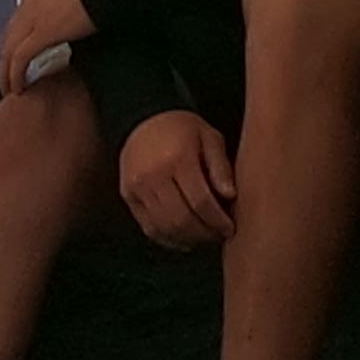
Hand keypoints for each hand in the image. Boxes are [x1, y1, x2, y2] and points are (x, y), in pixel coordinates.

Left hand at [0, 0, 96, 93]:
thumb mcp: (70, 1)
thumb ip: (60, 14)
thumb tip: (65, 29)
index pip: (13, 28)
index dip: (10, 48)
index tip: (12, 65)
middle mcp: (27, 7)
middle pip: (6, 41)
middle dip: (3, 64)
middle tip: (6, 84)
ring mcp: (32, 19)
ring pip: (8, 51)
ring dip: (6, 74)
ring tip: (10, 90)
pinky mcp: (42, 33)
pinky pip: (20, 58)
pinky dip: (16, 75)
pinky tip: (19, 88)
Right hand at [115, 109, 236, 249]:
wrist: (144, 120)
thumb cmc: (183, 129)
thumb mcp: (209, 138)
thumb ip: (221, 166)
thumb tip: (231, 196)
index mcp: (178, 159)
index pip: (201, 201)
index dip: (218, 220)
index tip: (230, 228)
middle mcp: (153, 175)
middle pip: (182, 219)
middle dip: (204, 234)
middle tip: (219, 236)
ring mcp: (137, 187)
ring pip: (165, 227)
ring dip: (188, 239)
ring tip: (204, 237)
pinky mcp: (128, 196)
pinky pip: (149, 227)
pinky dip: (168, 239)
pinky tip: (184, 239)